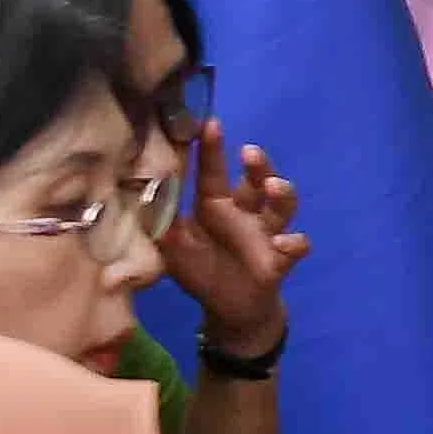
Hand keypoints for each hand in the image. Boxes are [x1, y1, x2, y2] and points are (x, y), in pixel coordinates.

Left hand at [158, 124, 306, 351]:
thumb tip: (136, 192)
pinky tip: (283, 244)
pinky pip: (295, 246)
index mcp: (216, 205)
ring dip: (281, 193)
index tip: (209, 123)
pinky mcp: (280, 259)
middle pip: (256, 179)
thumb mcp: (171, 246)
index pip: (212, 171)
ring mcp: (265, 233)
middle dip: (258, 164)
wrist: (230, 310)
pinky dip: (294, 243)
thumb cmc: (200, 271)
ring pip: (282, 205)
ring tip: (273, 188)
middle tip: (249, 152)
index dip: (211, 148)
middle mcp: (244, 213)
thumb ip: (158, 221)